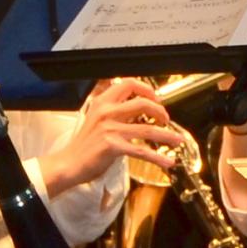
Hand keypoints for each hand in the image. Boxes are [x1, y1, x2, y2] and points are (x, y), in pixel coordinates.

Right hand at [41, 78, 194, 194]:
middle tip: (166, 119)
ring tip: (177, 140)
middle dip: (160, 110)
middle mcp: (107, 112)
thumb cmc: (83, 145)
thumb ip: (113, 111)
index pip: (128, 84)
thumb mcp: (95, 119)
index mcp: (102, 102)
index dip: (147, 90)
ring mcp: (110, 128)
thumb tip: (135, 110)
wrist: (69, 163)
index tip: (156, 98)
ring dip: (167, 135)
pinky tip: (167, 162)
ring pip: (147, 129)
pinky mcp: (113, 146)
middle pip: (142, 103)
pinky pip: (142, 151)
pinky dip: (158, 157)